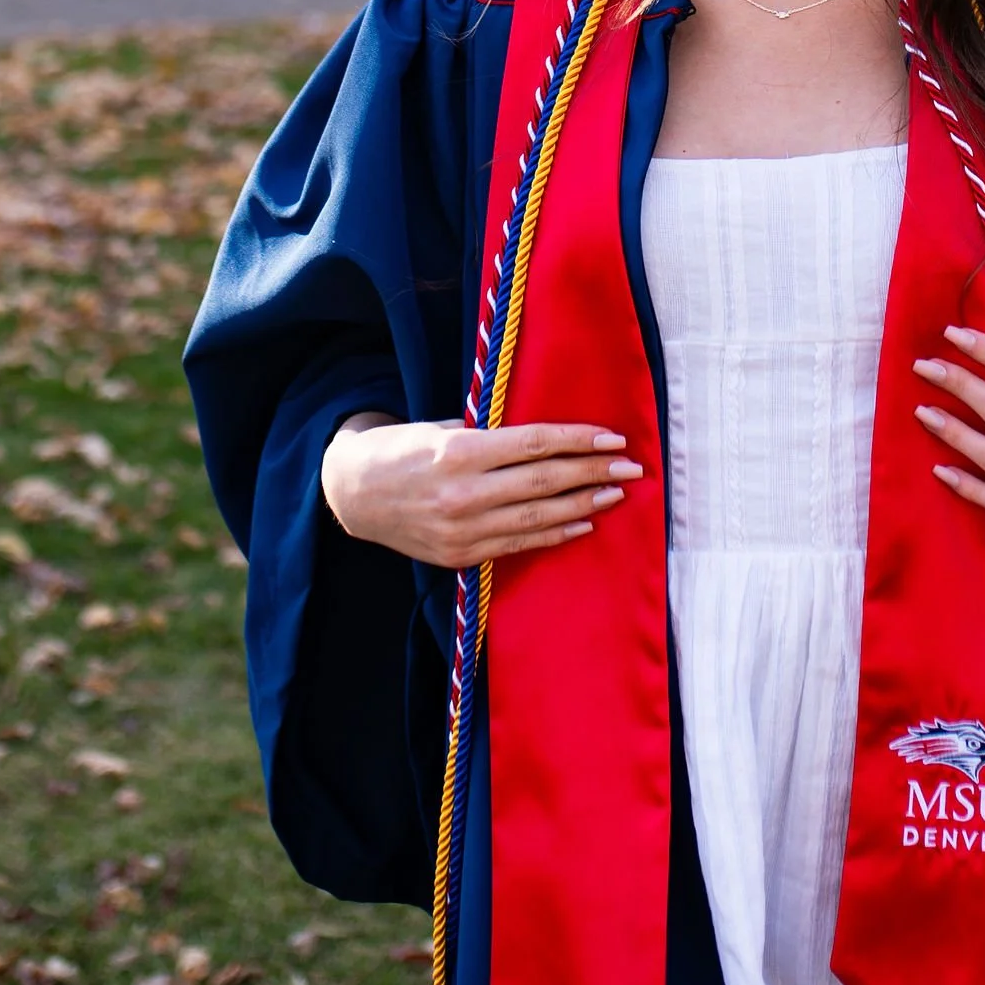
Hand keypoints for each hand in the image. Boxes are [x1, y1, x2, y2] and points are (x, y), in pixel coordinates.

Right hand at [319, 412, 642, 569]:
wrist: (353, 495)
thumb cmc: (403, 450)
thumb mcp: (442, 428)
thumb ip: (489, 434)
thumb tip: (544, 436)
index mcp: (460, 452)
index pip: (535, 444)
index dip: (578, 441)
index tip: (613, 438)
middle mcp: (464, 494)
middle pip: (544, 481)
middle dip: (592, 473)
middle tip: (631, 467)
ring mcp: (463, 530)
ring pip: (538, 517)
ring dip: (583, 505)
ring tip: (615, 494)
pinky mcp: (461, 555)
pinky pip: (518, 544)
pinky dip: (554, 533)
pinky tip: (582, 523)